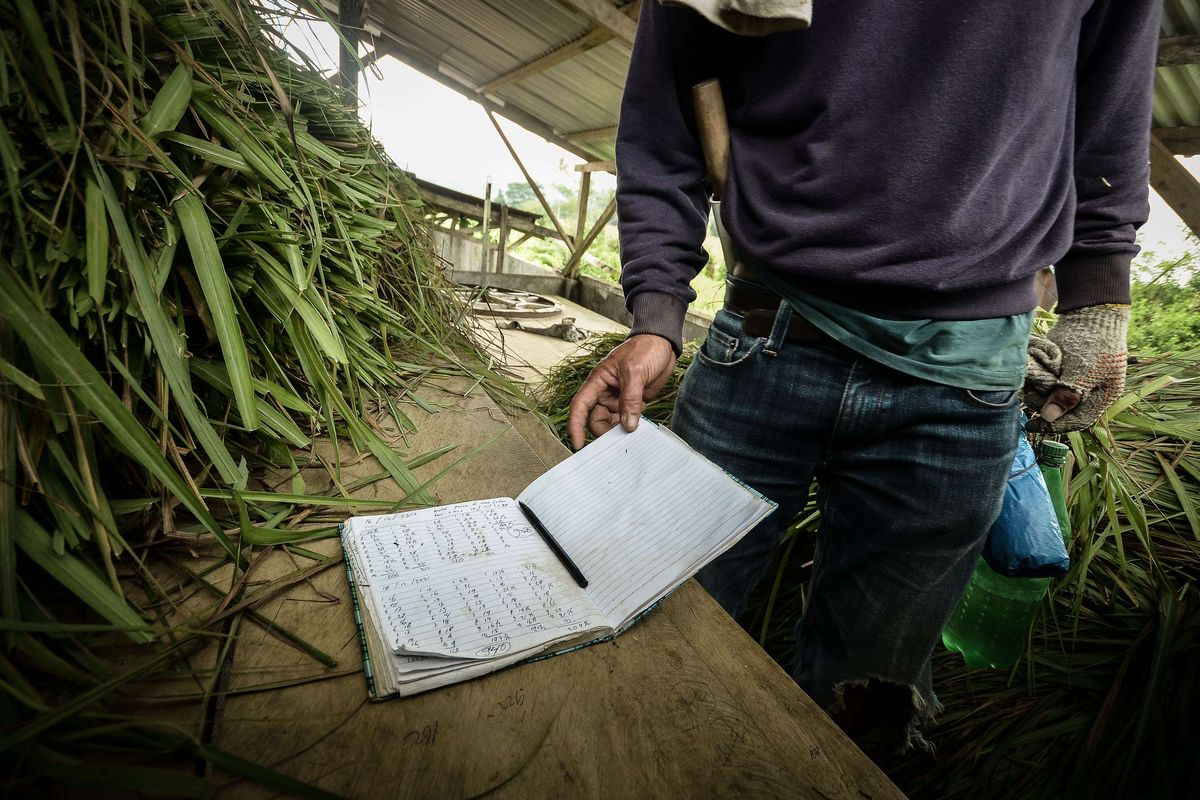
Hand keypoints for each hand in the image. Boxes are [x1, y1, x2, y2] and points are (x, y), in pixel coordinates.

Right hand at [566, 334, 676, 449]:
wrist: (662, 344)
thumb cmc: (644, 350)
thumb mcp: (635, 372)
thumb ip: (630, 399)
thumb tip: (627, 425)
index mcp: (598, 381)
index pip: (580, 406)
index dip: (575, 426)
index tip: (578, 444)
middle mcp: (605, 392)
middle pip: (595, 419)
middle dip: (603, 432)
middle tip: (617, 442)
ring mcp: (619, 399)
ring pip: (611, 423)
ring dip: (618, 432)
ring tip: (630, 438)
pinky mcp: (633, 403)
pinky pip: (628, 420)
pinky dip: (631, 428)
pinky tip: (638, 433)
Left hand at [1024, 304, 1129, 432]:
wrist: (1089, 313)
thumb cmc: (1093, 344)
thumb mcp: (1083, 373)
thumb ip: (1067, 396)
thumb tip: (1049, 418)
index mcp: (1103, 396)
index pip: (1078, 420)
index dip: (1055, 426)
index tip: (1033, 425)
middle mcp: (1089, 391)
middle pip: (1063, 410)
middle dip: (1043, 406)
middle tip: (1028, 396)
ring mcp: (1075, 379)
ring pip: (1052, 397)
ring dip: (1038, 394)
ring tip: (1027, 385)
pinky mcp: (1063, 369)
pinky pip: (1048, 383)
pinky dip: (1038, 382)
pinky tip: (1030, 377)